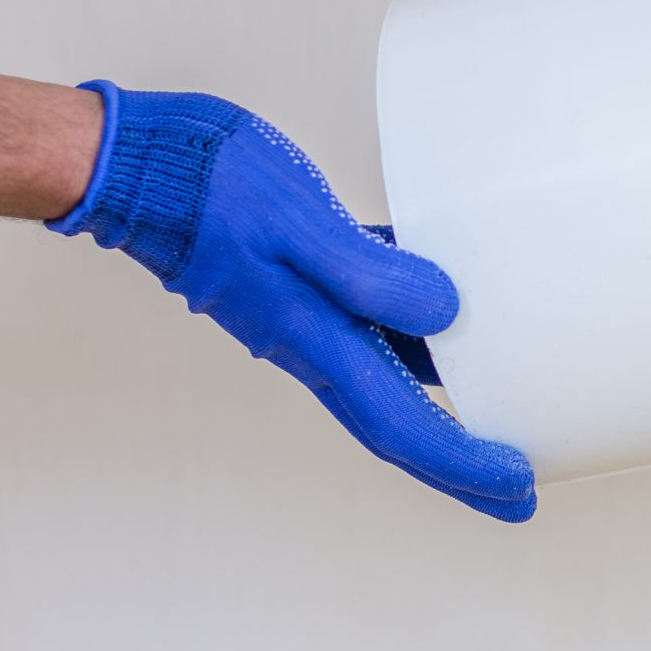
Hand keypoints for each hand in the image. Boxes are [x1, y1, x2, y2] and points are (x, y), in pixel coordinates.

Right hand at [51, 83, 536, 521]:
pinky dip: (412, 325)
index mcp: (316, 339)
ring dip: (441, 398)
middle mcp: (312, 340)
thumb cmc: (205, 185)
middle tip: (516, 486)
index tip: (517, 488)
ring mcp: (304, 313)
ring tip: (498, 402)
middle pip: (399, 420)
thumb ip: (369, 270)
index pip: (402, 425)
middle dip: (458, 458)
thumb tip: (443, 313)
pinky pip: (371, 314)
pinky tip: (446, 298)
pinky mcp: (300, 275)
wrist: (132, 163)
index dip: (463, 464)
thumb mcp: (297, 221)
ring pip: (387, 372)